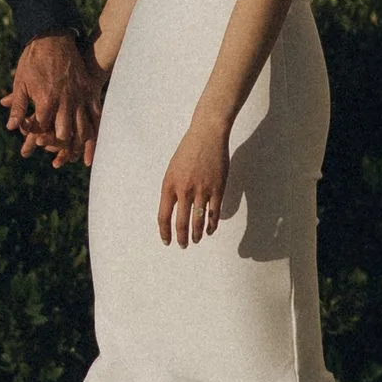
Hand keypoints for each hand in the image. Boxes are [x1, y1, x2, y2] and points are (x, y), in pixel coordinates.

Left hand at [1, 32, 101, 166]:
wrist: (53, 36)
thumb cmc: (33, 60)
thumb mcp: (20, 82)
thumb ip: (17, 106)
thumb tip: (11, 127)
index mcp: (46, 99)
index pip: (43, 127)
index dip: (38, 139)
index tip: (35, 145)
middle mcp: (65, 100)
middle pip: (66, 132)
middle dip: (61, 147)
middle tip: (59, 159)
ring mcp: (80, 96)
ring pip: (84, 127)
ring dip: (80, 144)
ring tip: (78, 157)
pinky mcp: (89, 90)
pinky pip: (96, 114)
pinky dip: (96, 129)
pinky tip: (94, 138)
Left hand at [156, 120, 229, 245]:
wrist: (206, 135)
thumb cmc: (188, 151)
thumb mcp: (172, 169)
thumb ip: (172, 189)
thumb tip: (173, 210)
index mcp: (169, 184)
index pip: (163, 215)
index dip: (165, 232)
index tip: (167, 241)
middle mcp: (184, 189)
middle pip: (181, 222)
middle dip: (182, 238)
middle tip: (183, 245)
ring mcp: (202, 190)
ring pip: (198, 221)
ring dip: (196, 234)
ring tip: (195, 240)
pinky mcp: (217, 189)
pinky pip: (214, 213)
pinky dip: (211, 224)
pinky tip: (209, 230)